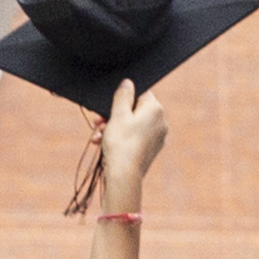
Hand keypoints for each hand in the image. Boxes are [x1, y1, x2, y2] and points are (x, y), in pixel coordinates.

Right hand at [97, 85, 167, 204]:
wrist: (124, 176)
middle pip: (133, 110)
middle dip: (112, 115)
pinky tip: (102, 143)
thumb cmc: (121, 143)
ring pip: (131, 125)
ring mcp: (156, 138)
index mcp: (155, 109)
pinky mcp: (149, 150)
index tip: (106, 105)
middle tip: (97, 121)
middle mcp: (160, 122)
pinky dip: (118, 138)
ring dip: (111, 128)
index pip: (139, 93)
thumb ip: (123, 95)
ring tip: (97, 135)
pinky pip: (133, 138)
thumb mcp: (118, 114)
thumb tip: (128, 82)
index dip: (120, 97)